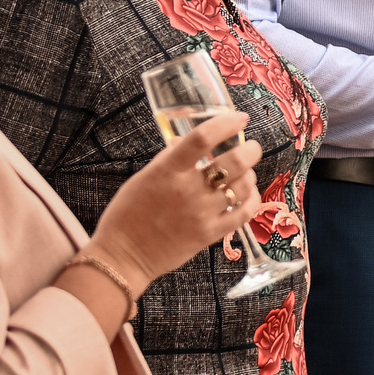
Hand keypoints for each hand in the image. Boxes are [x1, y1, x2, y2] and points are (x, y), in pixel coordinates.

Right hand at [87, 111, 267, 287]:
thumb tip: (192, 142)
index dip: (226, 123)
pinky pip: (244, 212)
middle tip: (252, 148)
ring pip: (243, 185)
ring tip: (245, 172)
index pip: (202, 138)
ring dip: (249, 174)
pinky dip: (251, 198)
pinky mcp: (209, 234)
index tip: (239, 118)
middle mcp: (187, 190)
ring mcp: (201, 213)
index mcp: (166, 171)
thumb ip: (170, 159)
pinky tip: (248, 193)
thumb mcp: (144, 177)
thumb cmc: (128, 214)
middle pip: (234, 162)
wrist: (122, 256)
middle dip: (251, 150)